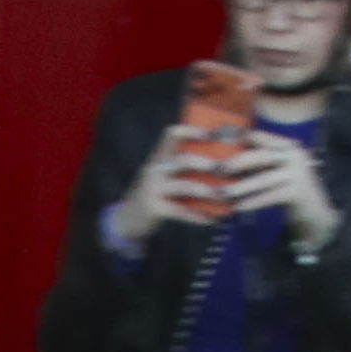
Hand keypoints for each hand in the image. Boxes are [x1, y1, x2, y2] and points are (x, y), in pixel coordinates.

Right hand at [111, 126, 231, 245]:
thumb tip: (216, 158)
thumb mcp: (160, 174)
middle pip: (184, 160)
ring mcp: (152, 190)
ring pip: (184, 186)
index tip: (213, 135)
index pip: (172, 134)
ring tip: (222, 194)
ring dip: (205, 190)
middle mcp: (154, 170)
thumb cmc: (152, 194)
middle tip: (225, 169)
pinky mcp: (153, 209)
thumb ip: (178, 164)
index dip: (193, 131)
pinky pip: (179, 211)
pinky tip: (209, 220)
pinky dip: (195, 216)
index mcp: (158, 157)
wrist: (125, 220)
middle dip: (206, 163)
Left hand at [226, 130, 340, 249]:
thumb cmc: (287, 189)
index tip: (223, 137)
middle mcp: (294, 156)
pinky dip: (252, 202)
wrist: (314, 211)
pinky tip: (237, 207)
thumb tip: (227, 162)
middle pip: (262, 156)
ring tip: (222, 193)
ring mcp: (297, 173)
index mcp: (287, 147)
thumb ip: (258, 164)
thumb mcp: (275, 171)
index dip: (245, 137)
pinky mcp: (297, 192)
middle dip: (238, 162)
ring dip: (241, 187)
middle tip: (218, 169)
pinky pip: (270, 196)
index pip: (263, 138)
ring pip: (264, 179)